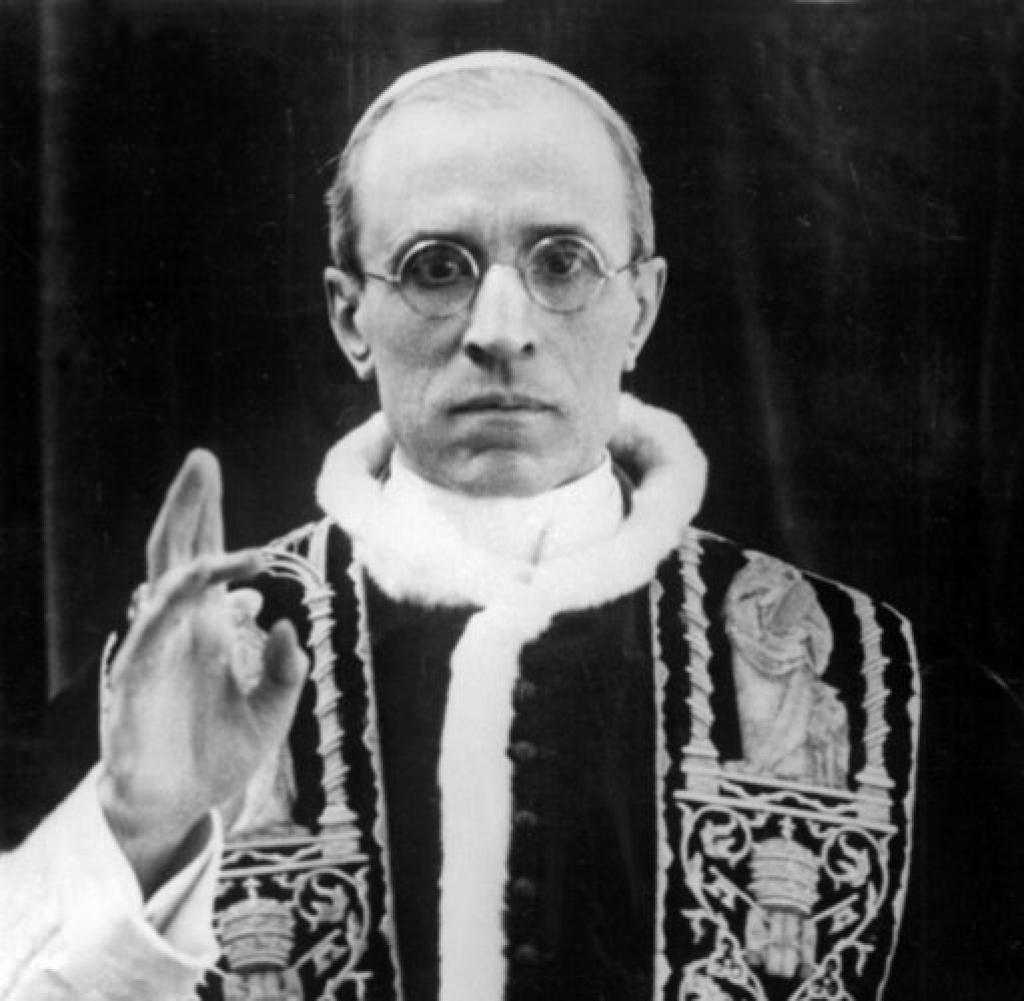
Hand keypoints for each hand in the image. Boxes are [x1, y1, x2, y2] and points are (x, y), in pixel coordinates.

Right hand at [98, 450, 307, 895]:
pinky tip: (196, 578)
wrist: (176, 808)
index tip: (212, 471)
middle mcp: (180, 628)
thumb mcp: (272, 711)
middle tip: (202, 458)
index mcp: (209, 627)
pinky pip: (151, 631)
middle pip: (179, 552)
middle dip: (189, 504)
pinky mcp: (135, 681)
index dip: (209, 516)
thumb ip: (287, 670)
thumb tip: (291, 625)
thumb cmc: (217, 754)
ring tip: (207, 497)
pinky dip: (175, 603)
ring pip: (165, 580)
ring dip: (187, 538)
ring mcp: (156, 650)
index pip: (207, 558)